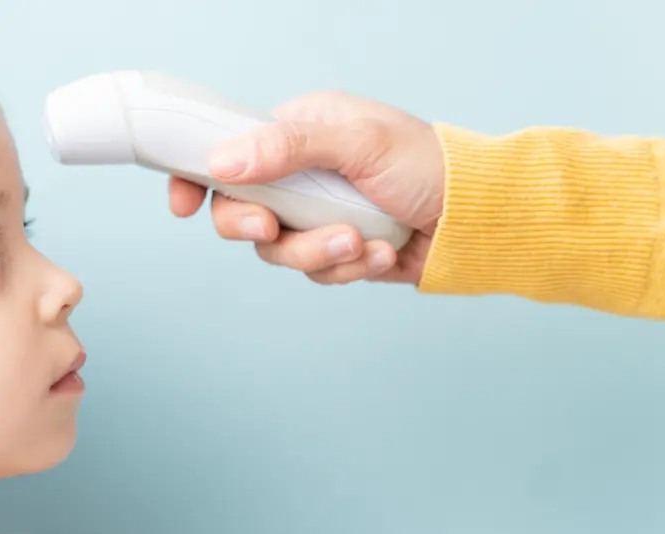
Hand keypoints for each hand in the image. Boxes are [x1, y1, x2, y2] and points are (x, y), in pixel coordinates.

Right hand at [168, 90, 443, 285]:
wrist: (480, 219)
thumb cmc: (431, 165)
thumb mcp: (359, 144)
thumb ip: (289, 148)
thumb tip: (222, 160)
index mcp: (300, 130)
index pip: (228, 150)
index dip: (196, 178)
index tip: (184, 207)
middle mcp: (301, 173)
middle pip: (240, 211)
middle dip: (261, 228)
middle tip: (275, 229)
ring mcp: (317, 214)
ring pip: (279, 250)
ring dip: (319, 252)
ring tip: (361, 242)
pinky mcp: (337, 250)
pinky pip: (316, 272)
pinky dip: (349, 268)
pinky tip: (382, 254)